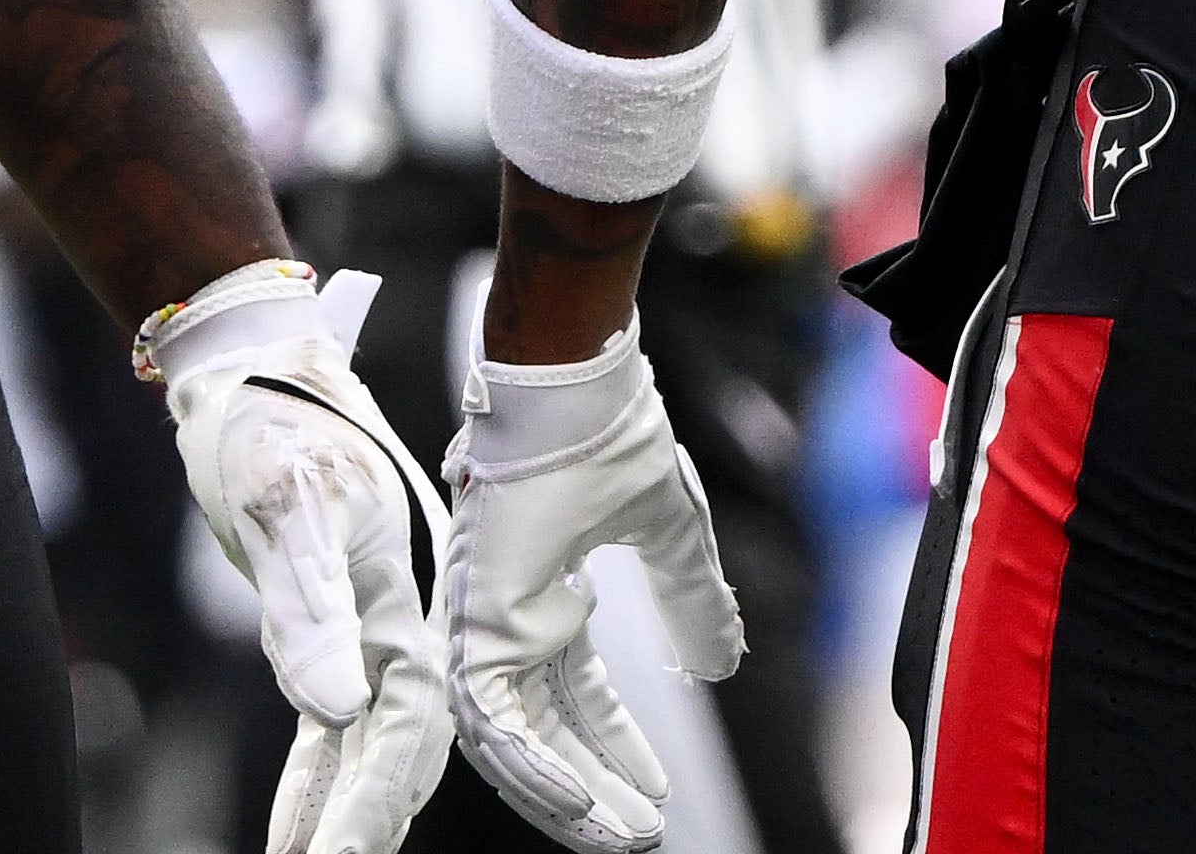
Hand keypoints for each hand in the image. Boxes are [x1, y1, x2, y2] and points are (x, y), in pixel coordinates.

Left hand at [157, 272, 454, 853]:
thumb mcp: (284, 505)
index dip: (375, 796)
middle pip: (394, 749)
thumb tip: (335, 706)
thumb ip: (311, 609)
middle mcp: (386, 619)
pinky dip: (312, 774)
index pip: (402, 725)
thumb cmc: (270, 420)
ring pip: (361, 743)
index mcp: (395, 598)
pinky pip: (322, 719)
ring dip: (338, 809)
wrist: (251, 363)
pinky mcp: (315, 618)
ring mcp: (353, 622)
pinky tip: (293, 820)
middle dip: (366, 820)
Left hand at [444, 330, 744, 853]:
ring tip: (617, 833)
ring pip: (508, 738)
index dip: (615, 747)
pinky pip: (490, 716)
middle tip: (637, 835)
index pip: (574, 695)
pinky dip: (532, 765)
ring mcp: (484, 613)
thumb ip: (694, 603)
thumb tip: (722, 663)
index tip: (653, 791)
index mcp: (547, 593)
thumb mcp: (671, 538)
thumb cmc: (610, 437)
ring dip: (562, 795)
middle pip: (543, 729)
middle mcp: (509, 610)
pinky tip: (576, 800)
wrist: (578, 385)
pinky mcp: (473, 615)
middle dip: (591, 791)